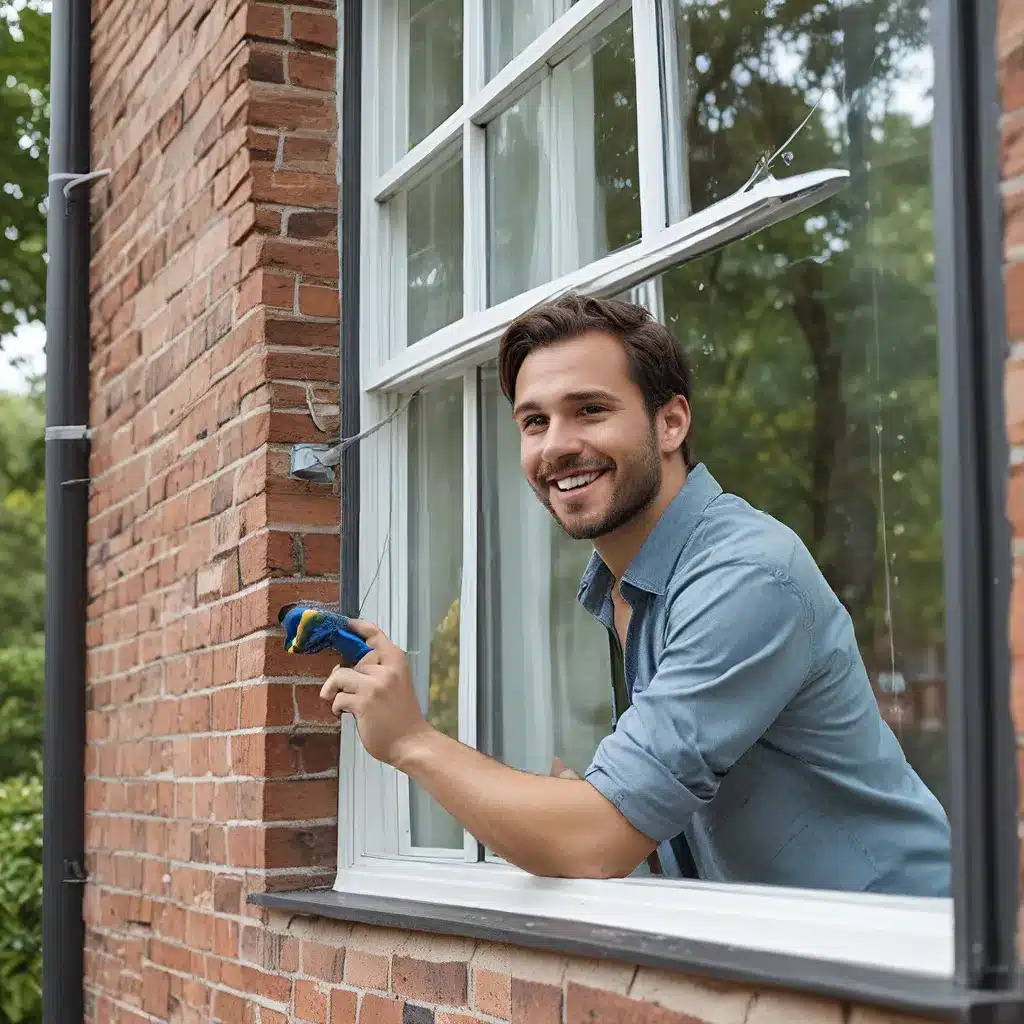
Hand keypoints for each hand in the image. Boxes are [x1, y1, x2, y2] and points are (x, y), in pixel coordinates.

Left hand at [319, 619, 431, 765]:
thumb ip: (377, 671)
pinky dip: (336, 707)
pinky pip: (337, 698)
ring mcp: (375, 685)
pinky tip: (345, 714)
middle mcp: (387, 669)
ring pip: (339, 676)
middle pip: (352, 661)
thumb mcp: (396, 683)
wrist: (411, 742)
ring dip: (334, 690)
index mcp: (397, 661)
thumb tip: (345, 665)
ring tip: (342, 703)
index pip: (375, 635)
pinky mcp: (363, 702)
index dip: (358, 627)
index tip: (345, 625)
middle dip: (346, 677)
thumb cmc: (402, 716)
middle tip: (350, 692)